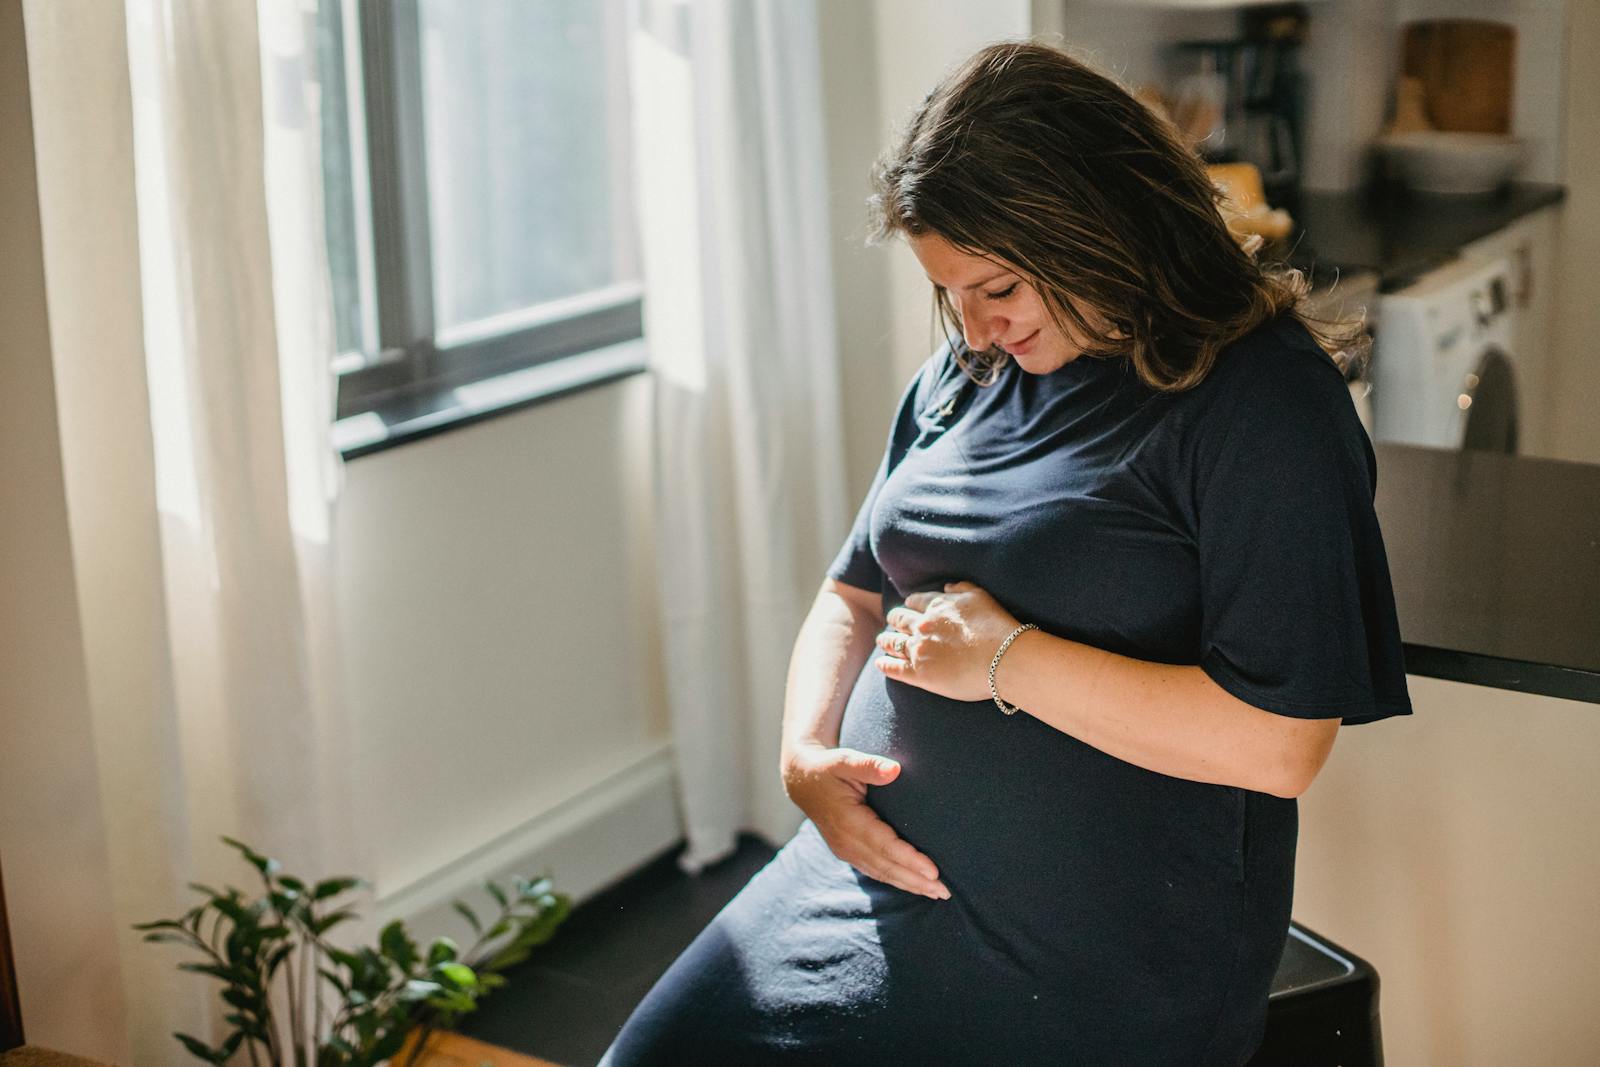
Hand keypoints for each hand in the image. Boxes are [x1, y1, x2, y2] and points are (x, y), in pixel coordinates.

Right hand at [781, 742, 949, 899]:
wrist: (802, 781)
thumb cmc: (828, 767)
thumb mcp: (844, 759)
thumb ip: (868, 765)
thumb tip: (895, 769)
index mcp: (847, 821)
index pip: (884, 846)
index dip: (909, 860)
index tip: (934, 871)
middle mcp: (846, 842)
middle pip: (886, 867)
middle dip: (916, 881)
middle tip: (945, 891)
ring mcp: (845, 850)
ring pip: (882, 873)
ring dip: (910, 885)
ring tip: (938, 893)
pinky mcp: (848, 853)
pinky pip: (875, 871)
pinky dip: (897, 879)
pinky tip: (915, 885)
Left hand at [873, 580, 1020, 701]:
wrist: (1001, 658)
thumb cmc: (996, 626)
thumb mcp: (980, 597)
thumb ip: (962, 588)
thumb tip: (947, 587)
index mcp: (937, 606)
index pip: (916, 601)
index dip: (910, 604)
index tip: (908, 606)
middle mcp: (923, 625)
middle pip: (900, 620)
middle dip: (895, 620)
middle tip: (892, 622)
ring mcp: (919, 649)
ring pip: (894, 642)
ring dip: (886, 640)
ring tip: (882, 641)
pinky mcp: (919, 673)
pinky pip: (894, 668)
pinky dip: (885, 664)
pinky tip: (880, 664)